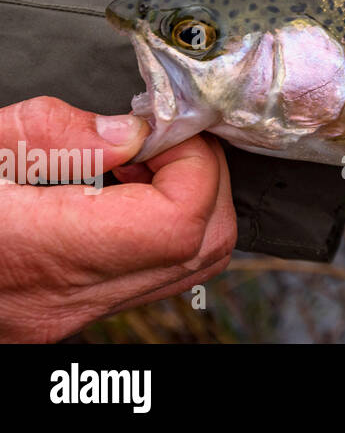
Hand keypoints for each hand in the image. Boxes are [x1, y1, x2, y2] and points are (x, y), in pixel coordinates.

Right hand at [0, 96, 236, 342]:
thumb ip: (53, 133)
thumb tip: (131, 132)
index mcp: (41, 253)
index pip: (181, 221)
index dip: (195, 163)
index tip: (166, 128)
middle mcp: (63, 301)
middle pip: (203, 248)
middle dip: (204, 177)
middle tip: (161, 138)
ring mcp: (68, 314)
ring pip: (188, 267)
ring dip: (187, 202)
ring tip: (135, 161)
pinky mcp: (65, 313)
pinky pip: (151, 273)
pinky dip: (157, 226)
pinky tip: (114, 191)